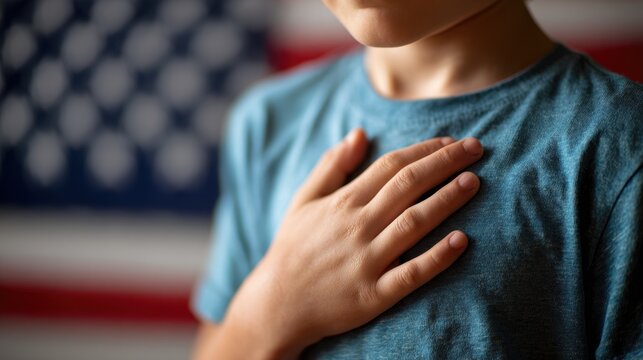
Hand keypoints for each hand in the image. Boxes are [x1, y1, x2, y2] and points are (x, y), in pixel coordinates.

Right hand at [218, 129, 482, 358]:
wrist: (277, 304)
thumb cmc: (293, 249)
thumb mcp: (303, 201)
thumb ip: (331, 166)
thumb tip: (359, 133)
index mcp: (343, 202)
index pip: (391, 166)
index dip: (424, 149)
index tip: (451, 141)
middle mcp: (357, 227)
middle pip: (408, 186)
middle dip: (445, 163)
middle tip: (476, 148)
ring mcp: (366, 261)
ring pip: (414, 223)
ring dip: (446, 200)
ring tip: (473, 182)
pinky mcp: (373, 295)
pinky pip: (411, 274)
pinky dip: (437, 257)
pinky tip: (462, 241)